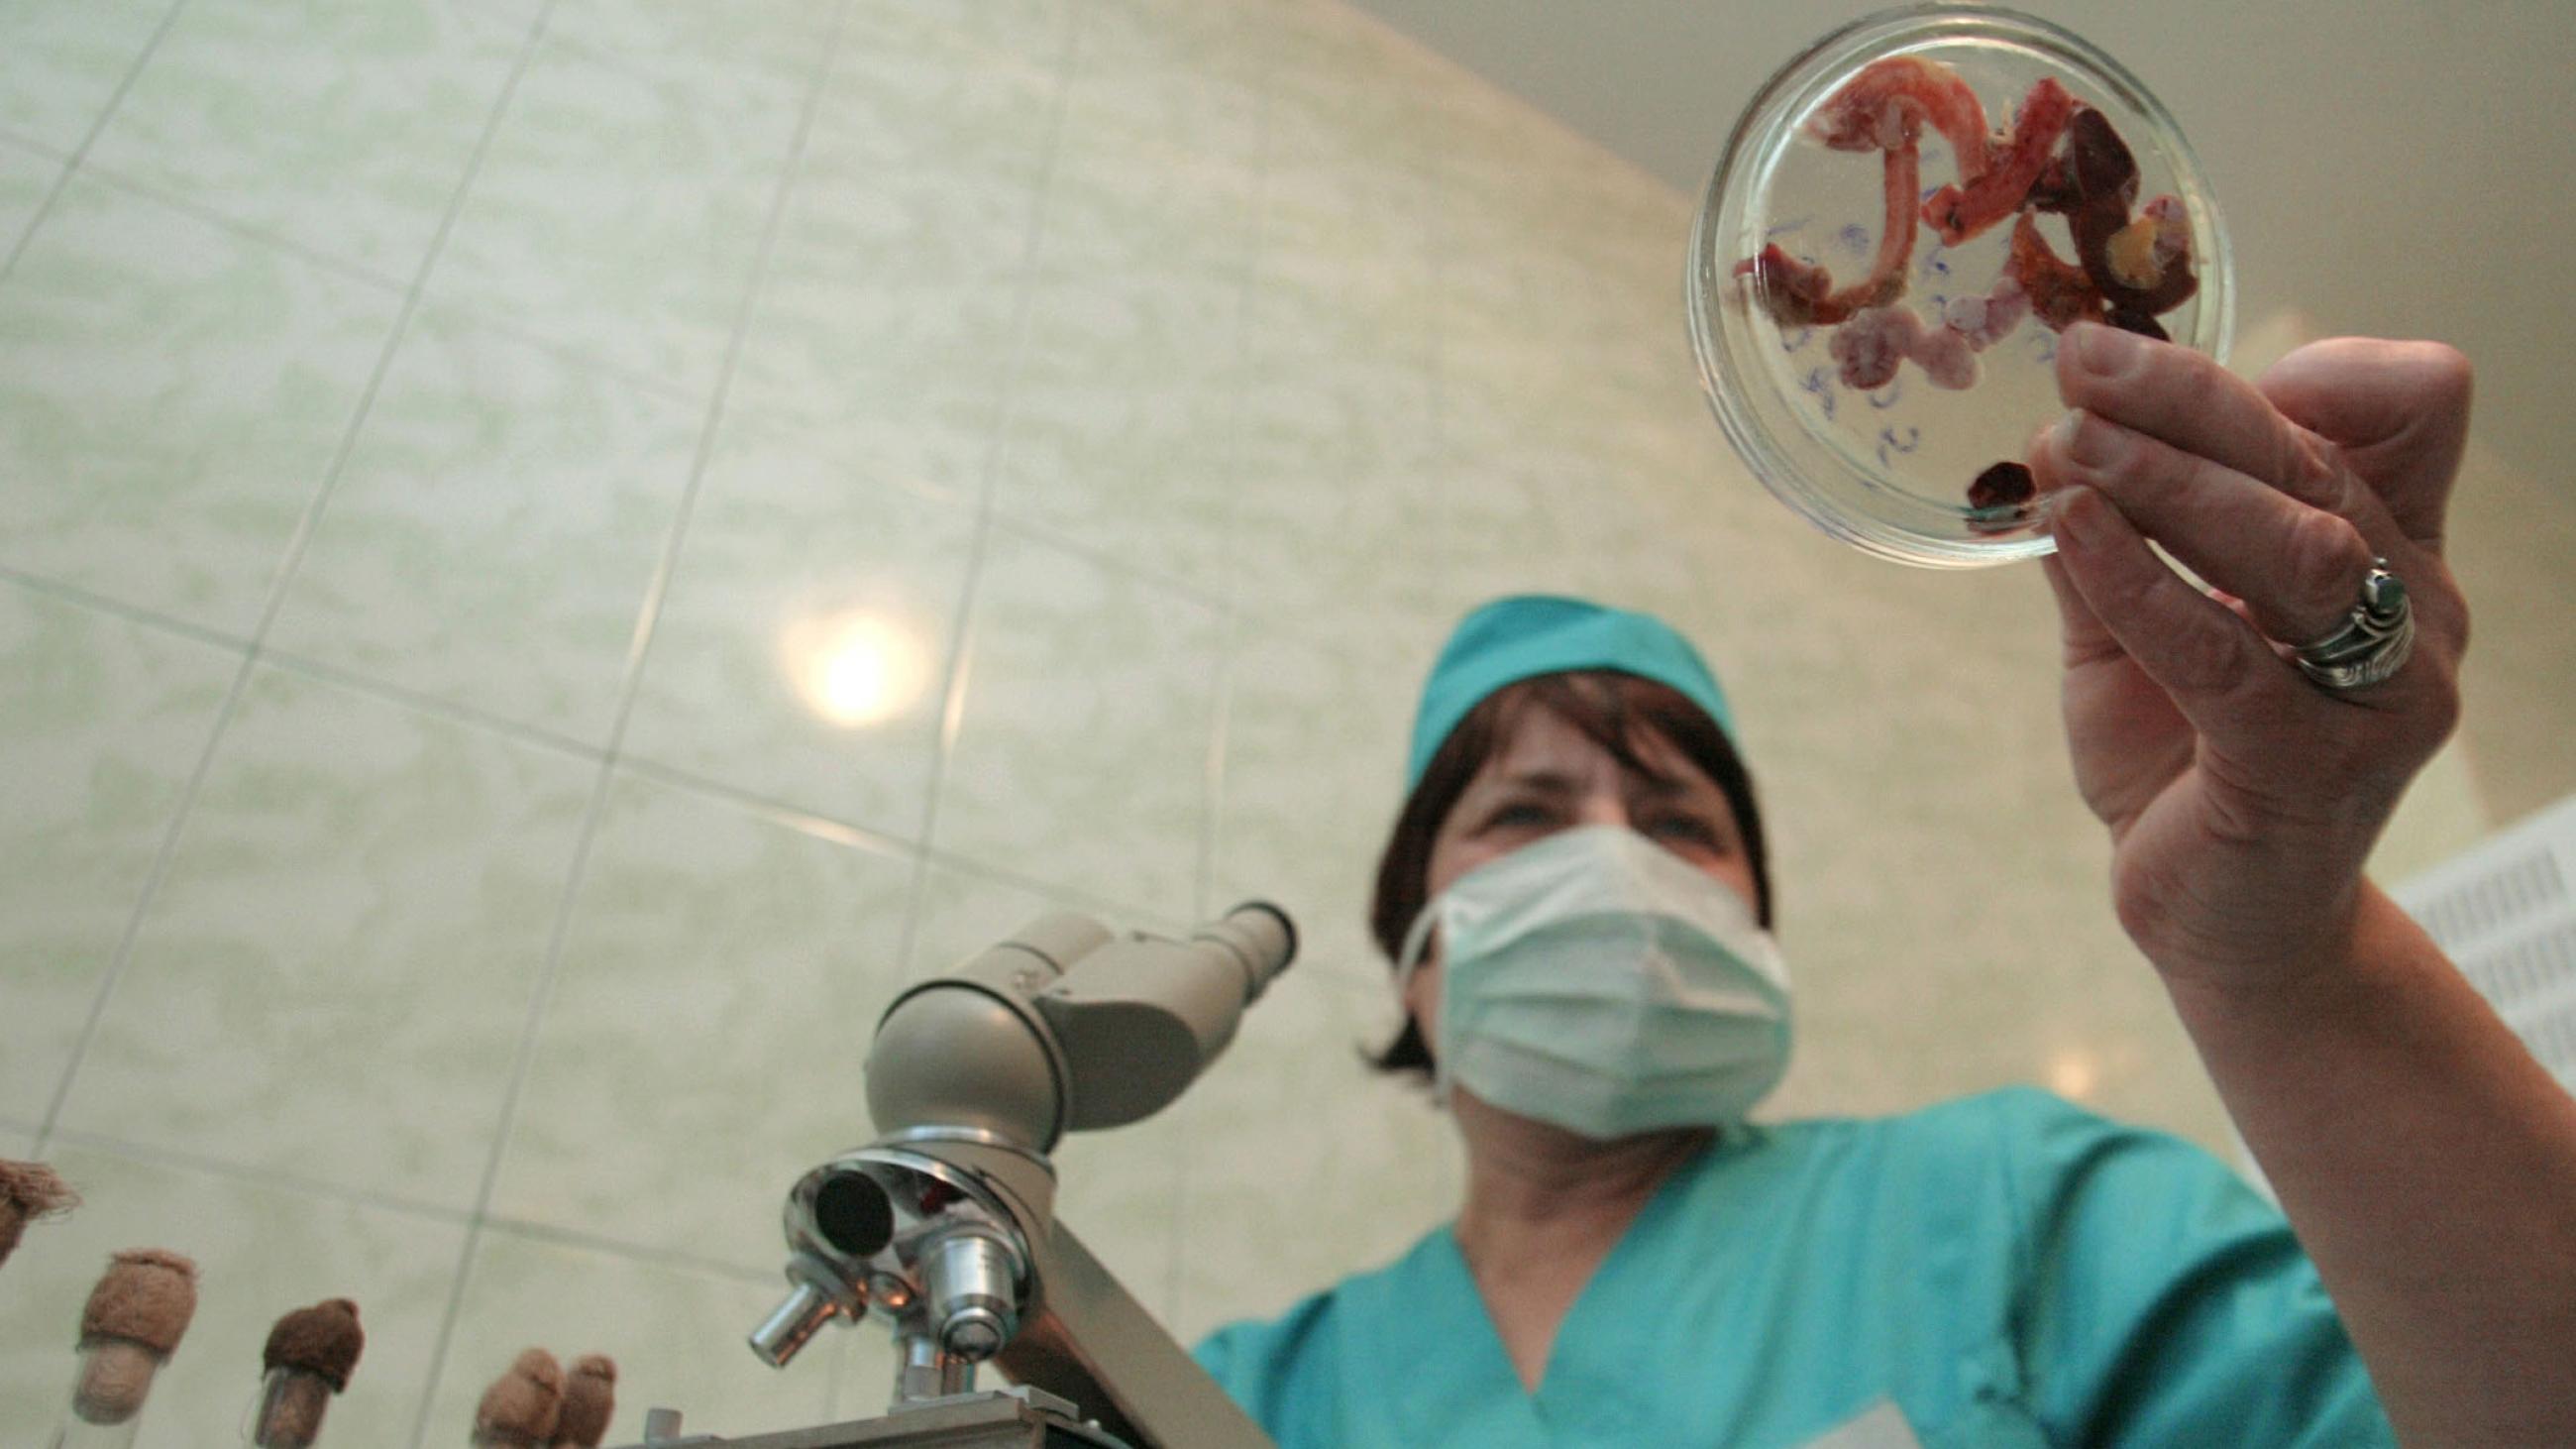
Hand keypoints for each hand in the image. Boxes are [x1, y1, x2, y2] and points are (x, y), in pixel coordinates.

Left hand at [2026, 322, 2472, 995]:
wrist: (2225, 922)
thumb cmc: (2186, 759)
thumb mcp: (2131, 629)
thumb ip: (2105, 537)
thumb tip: (2043, 434)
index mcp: (2389, 550)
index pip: (2407, 411)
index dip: (2309, 365)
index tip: (2166, 352)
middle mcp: (2412, 608)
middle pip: (2320, 462)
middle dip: (2190, 397)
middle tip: (2081, 357)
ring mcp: (2383, 690)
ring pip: (2295, 543)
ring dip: (2170, 479)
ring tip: (2065, 438)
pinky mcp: (2317, 764)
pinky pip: (2227, 652)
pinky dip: (2141, 582)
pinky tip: (2072, 529)